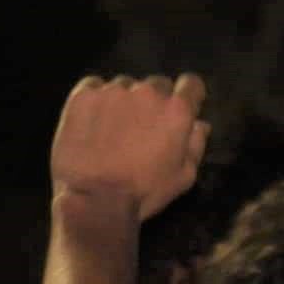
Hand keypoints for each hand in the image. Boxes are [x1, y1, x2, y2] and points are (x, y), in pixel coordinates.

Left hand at [49, 74, 206, 214]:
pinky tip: (91, 120)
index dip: (188, 94)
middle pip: (157, 84)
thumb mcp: (183, 177)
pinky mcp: (83, 95)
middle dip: (153, 101)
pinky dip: (95, 99)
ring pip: (124, 86)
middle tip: (142, 126)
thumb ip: (195, 145)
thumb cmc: (144, 192)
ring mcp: (113, 91)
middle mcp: (148, 92)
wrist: (94, 199)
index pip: (191, 84)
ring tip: (112, 126)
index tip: (181, 107)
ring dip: (123, 101)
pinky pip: (93, 86)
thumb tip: (199, 124)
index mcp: (177, 110)